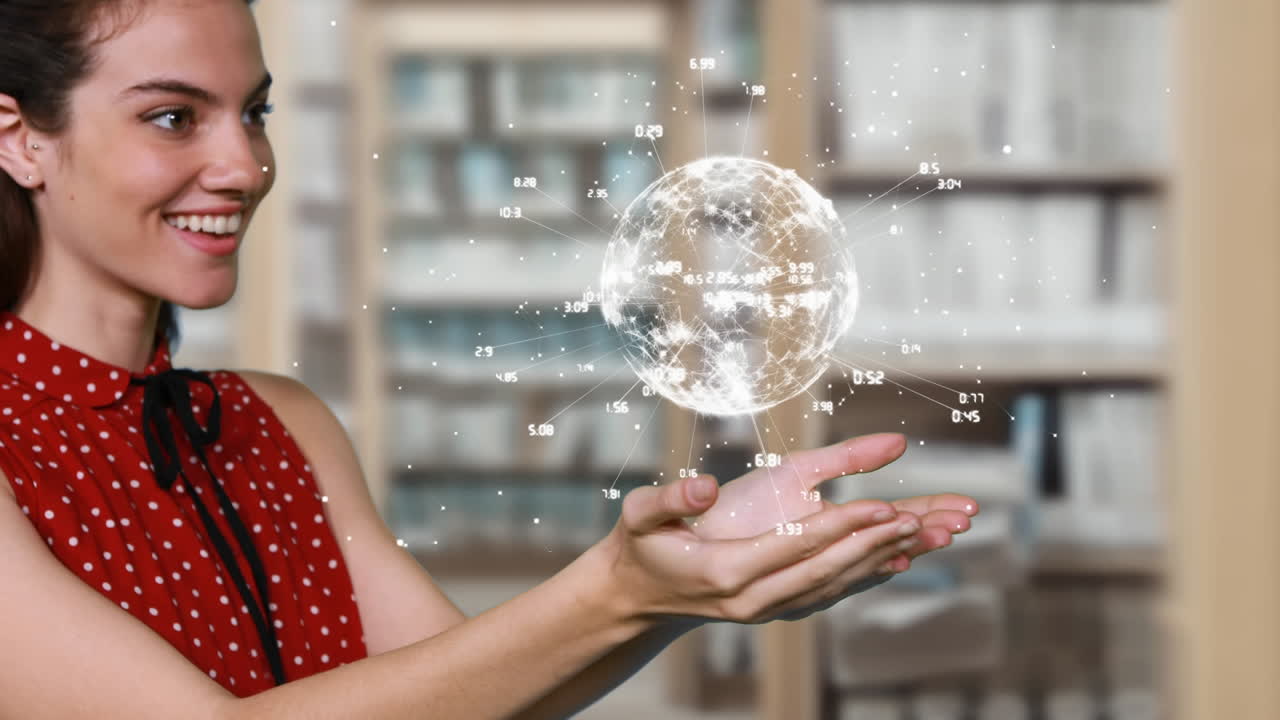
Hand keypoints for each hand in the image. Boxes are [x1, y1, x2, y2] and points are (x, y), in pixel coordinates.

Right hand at [599, 434, 979, 626]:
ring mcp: (765, 609)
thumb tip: (705, 486)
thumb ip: (670, 498)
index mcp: (723, 572)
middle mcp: (751, 599)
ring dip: (883, 559)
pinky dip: (866, 575)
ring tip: (928, 536)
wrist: (637, 595)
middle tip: (923, 517)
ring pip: (835, 584)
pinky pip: (829, 592)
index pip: (795, 545)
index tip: (882, 505)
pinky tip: (899, 559)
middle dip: (877, 543)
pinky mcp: (775, 608)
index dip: (840, 526)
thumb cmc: (641, 546)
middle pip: (826, 569)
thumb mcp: (640, 515)